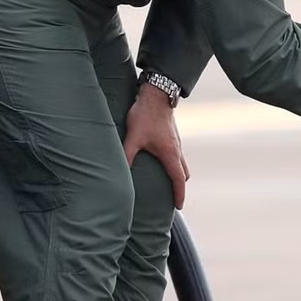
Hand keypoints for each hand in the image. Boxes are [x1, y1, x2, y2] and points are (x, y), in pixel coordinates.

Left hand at [124, 83, 189, 207]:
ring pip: (181, 163)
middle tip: (173, 196)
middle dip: (179, 186)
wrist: (157, 94)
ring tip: (167, 180)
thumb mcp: (133, 137)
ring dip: (177, 173)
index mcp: (169, 153)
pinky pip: (177, 154)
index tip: (179, 206)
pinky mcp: (173, 135)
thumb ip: (126, 154)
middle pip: (183, 173)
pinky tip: (161, 160)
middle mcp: (176, 149)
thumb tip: (117, 171)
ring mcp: (176, 141)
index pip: (178, 180)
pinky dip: (173, 162)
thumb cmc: (145, 115)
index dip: (179, 194)